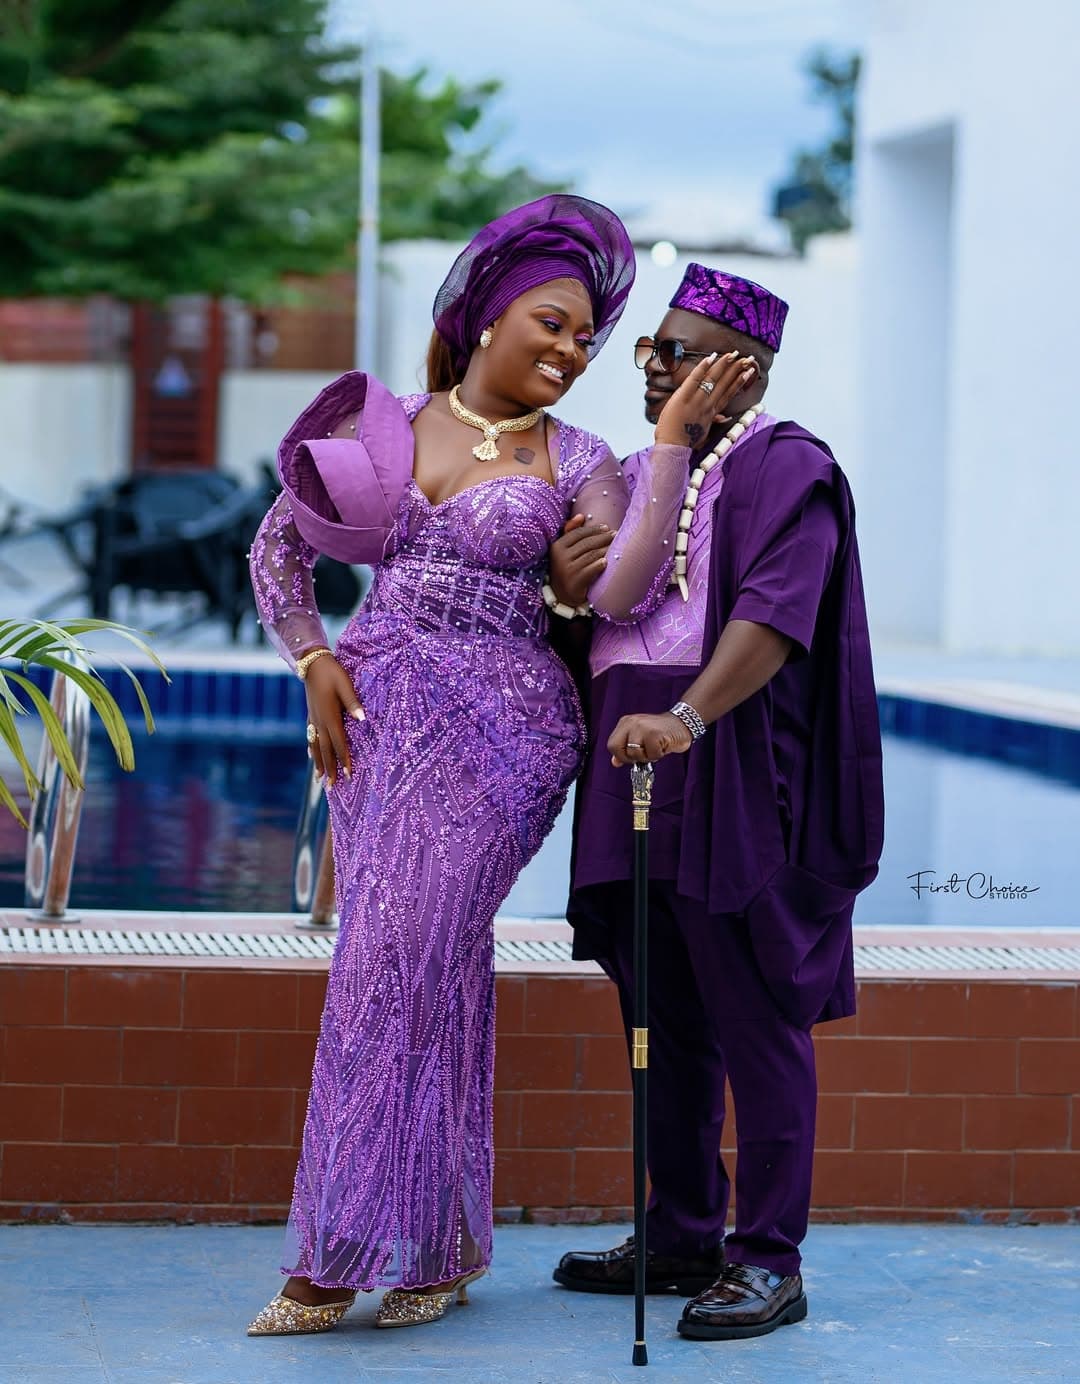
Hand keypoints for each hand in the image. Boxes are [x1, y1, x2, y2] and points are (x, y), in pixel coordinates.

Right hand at [305, 655, 364, 786]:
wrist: (312, 663)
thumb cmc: (333, 673)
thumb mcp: (346, 685)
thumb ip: (353, 703)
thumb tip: (363, 719)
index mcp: (330, 717)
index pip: (339, 743)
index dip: (344, 760)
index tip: (347, 776)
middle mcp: (320, 722)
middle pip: (326, 750)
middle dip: (329, 769)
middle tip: (331, 788)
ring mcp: (313, 719)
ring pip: (316, 746)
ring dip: (319, 764)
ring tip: (320, 779)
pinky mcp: (310, 715)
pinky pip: (310, 737)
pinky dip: (311, 749)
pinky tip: (310, 757)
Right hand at [549, 513, 612, 605]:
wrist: (561, 596)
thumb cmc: (566, 569)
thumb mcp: (563, 551)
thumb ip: (570, 532)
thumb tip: (581, 516)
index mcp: (557, 546)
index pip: (578, 533)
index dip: (594, 530)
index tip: (607, 528)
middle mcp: (560, 557)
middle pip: (586, 543)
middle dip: (603, 538)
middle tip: (615, 535)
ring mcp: (567, 570)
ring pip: (591, 555)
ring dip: (605, 549)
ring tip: (616, 546)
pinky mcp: (574, 582)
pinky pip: (590, 570)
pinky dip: (600, 565)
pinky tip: (607, 562)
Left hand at [608, 712, 692, 765]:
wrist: (682, 723)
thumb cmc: (660, 733)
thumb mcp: (640, 739)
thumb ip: (626, 748)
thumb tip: (615, 762)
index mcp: (625, 723)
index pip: (612, 745)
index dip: (622, 756)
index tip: (633, 757)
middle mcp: (631, 723)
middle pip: (618, 749)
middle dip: (631, 758)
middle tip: (644, 754)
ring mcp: (642, 727)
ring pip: (635, 754)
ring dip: (648, 756)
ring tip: (656, 747)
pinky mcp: (654, 733)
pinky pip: (651, 754)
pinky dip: (658, 755)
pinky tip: (663, 746)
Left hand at [653, 351, 758, 448]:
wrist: (672, 448)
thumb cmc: (685, 441)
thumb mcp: (703, 433)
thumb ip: (714, 421)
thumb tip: (725, 418)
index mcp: (711, 412)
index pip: (728, 393)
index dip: (739, 382)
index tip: (749, 372)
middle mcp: (707, 405)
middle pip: (725, 384)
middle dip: (737, 370)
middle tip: (749, 358)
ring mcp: (696, 401)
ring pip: (713, 379)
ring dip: (724, 365)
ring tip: (734, 354)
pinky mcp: (682, 398)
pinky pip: (694, 379)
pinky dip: (703, 367)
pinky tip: (712, 357)